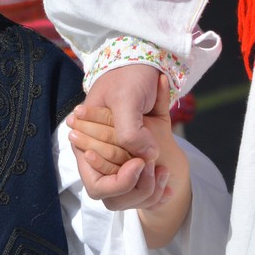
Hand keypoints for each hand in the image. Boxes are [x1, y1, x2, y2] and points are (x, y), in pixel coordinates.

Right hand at [74, 64, 162, 208]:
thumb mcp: (128, 99)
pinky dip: (156, 187)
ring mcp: (116, 155)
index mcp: (86, 139)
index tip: (141, 165)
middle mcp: (98, 151)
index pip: (96, 181)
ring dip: (147, 190)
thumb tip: (144, 158)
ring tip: (164, 173)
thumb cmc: (131, 76)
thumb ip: (129, 131)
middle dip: (136, 187)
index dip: (119, 181)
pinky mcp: (135, 154)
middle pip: (111, 190)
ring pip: (127, 192)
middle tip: (156, 169)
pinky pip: (141, 183)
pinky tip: (168, 181)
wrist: (148, 62)